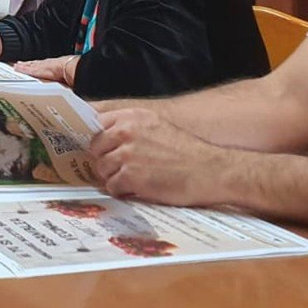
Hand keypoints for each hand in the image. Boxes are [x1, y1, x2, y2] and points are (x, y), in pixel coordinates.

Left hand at [14, 55, 78, 85]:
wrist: (69, 68)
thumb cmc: (72, 70)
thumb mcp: (67, 74)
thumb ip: (65, 78)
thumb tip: (70, 83)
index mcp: (54, 65)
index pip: (43, 64)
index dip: (37, 64)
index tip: (33, 64)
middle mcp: (46, 64)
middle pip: (34, 64)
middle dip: (27, 64)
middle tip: (20, 63)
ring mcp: (41, 67)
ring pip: (29, 65)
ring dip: (23, 66)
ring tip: (16, 65)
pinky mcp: (37, 71)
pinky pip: (27, 69)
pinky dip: (21, 69)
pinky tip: (17, 68)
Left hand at [89, 108, 234, 206]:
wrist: (211, 170)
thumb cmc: (186, 152)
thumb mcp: (157, 126)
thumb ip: (130, 127)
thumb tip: (103, 135)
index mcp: (132, 117)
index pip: (95, 122)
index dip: (97, 137)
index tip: (98, 146)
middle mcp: (126, 132)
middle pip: (95, 147)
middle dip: (106, 158)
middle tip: (122, 167)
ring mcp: (127, 154)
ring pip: (102, 168)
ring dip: (114, 176)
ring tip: (135, 178)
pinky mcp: (131, 176)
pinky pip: (112, 186)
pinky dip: (122, 190)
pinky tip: (139, 188)